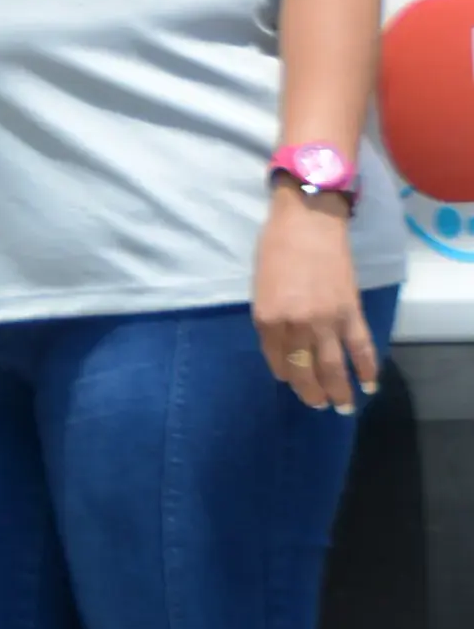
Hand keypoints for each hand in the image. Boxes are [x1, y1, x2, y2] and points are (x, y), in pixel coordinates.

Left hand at [253, 186, 376, 414]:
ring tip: (342, 407)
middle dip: (311, 391)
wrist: (308, 221)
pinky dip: (367, 367)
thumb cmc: (275, 248)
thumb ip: (270, 318)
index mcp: (268, 318)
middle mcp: (296, 325)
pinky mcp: (351, 311)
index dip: (285, 373)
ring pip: (333, 365)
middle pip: (304, 369)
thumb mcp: (260, 287)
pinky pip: (360, 346)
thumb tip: (281, 345)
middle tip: (318, 404)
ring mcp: (326, 320)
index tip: (290, 381)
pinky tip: (369, 384)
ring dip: (338, 390)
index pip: (276, 358)